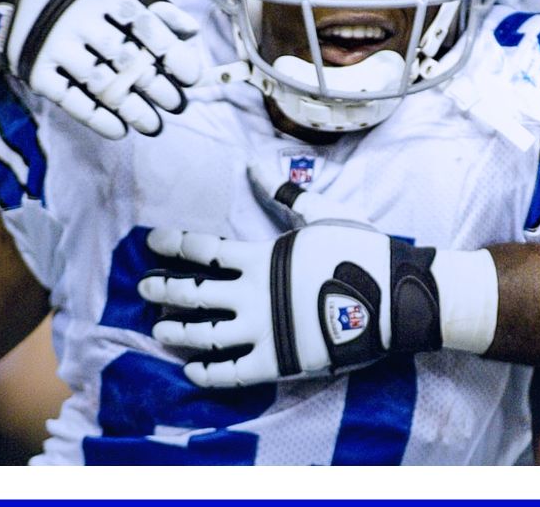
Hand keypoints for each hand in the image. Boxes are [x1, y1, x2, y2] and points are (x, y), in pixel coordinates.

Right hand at [0, 0, 202, 138]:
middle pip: (127, 61)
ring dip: (133, 111)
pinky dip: (97, 119)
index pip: (147, 28)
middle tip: (177, 105)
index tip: (191, 78)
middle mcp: (77, 18)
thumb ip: (154, 4)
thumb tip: (191, 33)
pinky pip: (71, 101)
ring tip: (154, 125)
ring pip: (102, 86)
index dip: (173, 56)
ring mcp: (54, 45)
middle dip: (158, 88)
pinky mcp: (35, 69)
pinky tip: (119, 130)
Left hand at [137, 166, 498, 387]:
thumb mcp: (323, 213)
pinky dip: (208, 374)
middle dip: (164, 289)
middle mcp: (254, 295)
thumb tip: (254, 165)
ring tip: (159, 331)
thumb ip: (284, 193)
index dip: (174, 244)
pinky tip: (192, 371)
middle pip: (193, 293)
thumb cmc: (361, 251)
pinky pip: (232, 373)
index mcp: (261, 257)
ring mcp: (264, 332)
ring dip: (177, 332)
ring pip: (205, 335)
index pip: (204, 249)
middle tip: (144, 288)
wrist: (395, 298)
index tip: (152, 242)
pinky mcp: (279, 364)